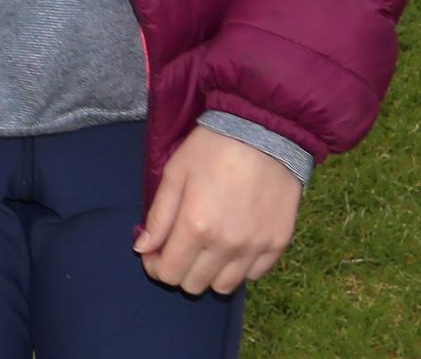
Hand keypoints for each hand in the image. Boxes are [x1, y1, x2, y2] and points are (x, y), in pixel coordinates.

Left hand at [136, 124, 302, 295]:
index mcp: (196, 227)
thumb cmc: (211, 149)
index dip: (156, 267)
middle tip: (178, 248)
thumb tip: (142, 249)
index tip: (154, 253)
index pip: (169, 273)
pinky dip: (238, 267)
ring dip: (209, 273)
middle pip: (195, 285)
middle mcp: (227, 245)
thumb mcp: (174, 173)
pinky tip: (231, 244)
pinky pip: (253, 275)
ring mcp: (256, 248)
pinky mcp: (278, 245)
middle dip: (180, 270)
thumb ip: (158, 216)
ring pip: (225, 287)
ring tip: (205, 247)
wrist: (264, 133)